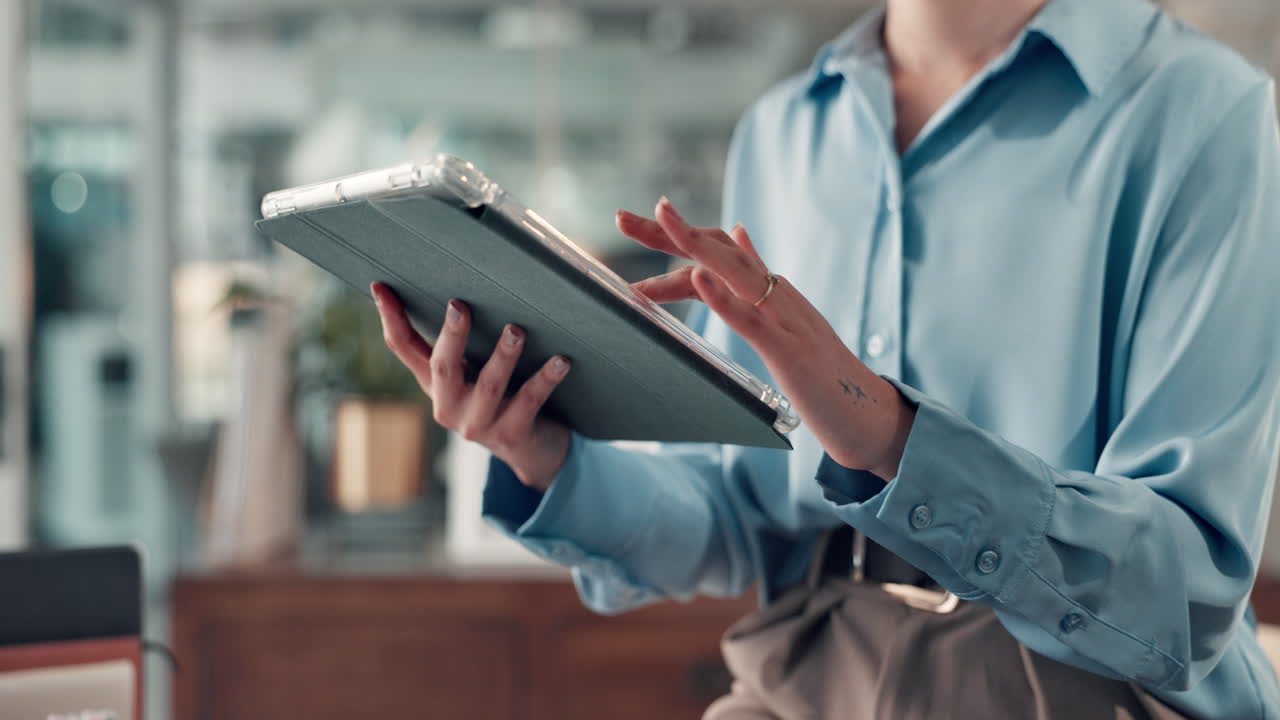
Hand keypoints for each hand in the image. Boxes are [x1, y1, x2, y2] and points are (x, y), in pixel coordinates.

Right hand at [371, 283, 571, 491]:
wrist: (531, 450)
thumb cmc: (500, 396)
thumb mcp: (472, 371)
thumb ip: (463, 339)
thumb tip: (460, 287)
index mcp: (435, 384)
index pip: (404, 349)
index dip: (391, 318)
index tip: (380, 285)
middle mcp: (449, 406)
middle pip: (442, 368)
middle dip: (451, 337)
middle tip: (459, 306)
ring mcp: (479, 424)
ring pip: (489, 386)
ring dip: (503, 356)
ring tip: (516, 330)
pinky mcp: (512, 434)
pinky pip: (530, 401)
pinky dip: (545, 378)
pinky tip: (561, 360)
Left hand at [619, 198, 914, 479]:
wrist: (870, 416)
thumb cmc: (824, 378)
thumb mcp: (787, 323)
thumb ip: (759, 284)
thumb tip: (739, 235)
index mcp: (773, 291)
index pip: (718, 253)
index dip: (677, 236)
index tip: (634, 222)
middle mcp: (779, 294)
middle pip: (719, 250)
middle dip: (670, 231)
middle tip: (621, 217)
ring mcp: (787, 319)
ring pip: (737, 271)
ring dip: (696, 244)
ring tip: (662, 220)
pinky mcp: (791, 350)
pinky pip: (753, 318)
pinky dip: (724, 296)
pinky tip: (698, 279)